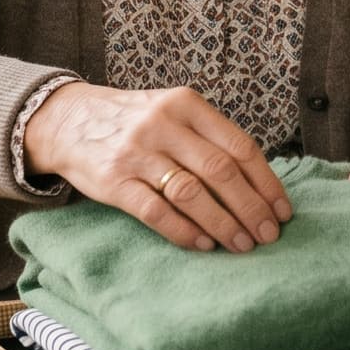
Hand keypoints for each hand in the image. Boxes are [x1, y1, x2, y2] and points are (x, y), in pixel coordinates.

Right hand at [21, 84, 293, 252]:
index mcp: (186, 104)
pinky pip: (156, 212)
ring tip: (242, 245)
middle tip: (268, 236)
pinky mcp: (113, 181)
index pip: (239, 146)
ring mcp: (136, 153)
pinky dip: (184, 231)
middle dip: (251, 208)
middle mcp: (163, 124)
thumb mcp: (172, 112)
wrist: (66, 120)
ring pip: (190, 193)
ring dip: (222, 224)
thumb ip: (209, 138)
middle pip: (220, 171)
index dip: (266, 182)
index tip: (282, 211)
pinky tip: (203, 244)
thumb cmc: (134, 122)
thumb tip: (259, 184)